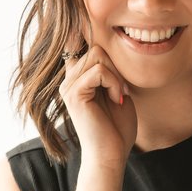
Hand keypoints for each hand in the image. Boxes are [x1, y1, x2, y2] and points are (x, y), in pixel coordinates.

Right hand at [60, 37, 138, 169]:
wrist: (110, 154)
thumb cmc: (117, 129)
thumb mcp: (116, 92)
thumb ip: (111, 71)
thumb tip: (111, 45)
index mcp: (77, 79)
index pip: (79, 44)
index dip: (89, 36)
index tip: (103, 35)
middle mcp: (68, 80)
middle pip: (95, 48)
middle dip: (116, 65)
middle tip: (123, 89)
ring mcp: (69, 86)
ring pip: (97, 55)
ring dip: (116, 75)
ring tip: (119, 94)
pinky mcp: (73, 94)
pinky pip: (99, 71)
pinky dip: (114, 83)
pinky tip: (117, 98)